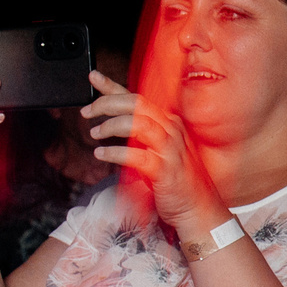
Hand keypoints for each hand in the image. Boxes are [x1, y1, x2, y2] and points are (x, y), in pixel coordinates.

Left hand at [83, 75, 230, 242]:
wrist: (199, 208)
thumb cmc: (178, 180)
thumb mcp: (159, 150)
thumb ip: (139, 134)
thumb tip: (114, 121)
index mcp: (169, 123)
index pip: (138, 97)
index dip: (112, 85)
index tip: (93, 77)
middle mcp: (172, 131)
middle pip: (136, 104)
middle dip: (106, 103)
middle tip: (87, 112)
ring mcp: (171, 150)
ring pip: (137, 123)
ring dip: (110, 125)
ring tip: (95, 133)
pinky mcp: (165, 170)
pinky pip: (136, 155)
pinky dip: (114, 152)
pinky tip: (102, 154)